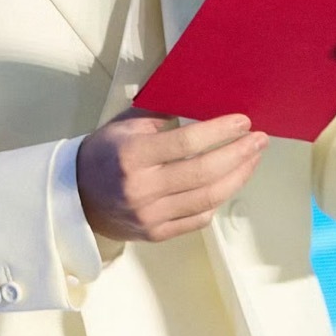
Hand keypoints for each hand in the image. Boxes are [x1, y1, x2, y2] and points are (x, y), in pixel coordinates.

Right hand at [75, 110, 267, 244]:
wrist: (76, 196)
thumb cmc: (105, 152)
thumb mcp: (126, 124)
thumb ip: (161, 113)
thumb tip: (202, 101)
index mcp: (132, 155)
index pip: (185, 142)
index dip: (219, 131)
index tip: (243, 121)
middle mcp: (142, 188)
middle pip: (203, 172)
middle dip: (238, 154)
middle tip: (259, 140)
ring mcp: (151, 215)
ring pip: (207, 198)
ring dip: (237, 177)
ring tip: (253, 159)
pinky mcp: (157, 234)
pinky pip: (199, 218)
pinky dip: (218, 199)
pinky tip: (230, 182)